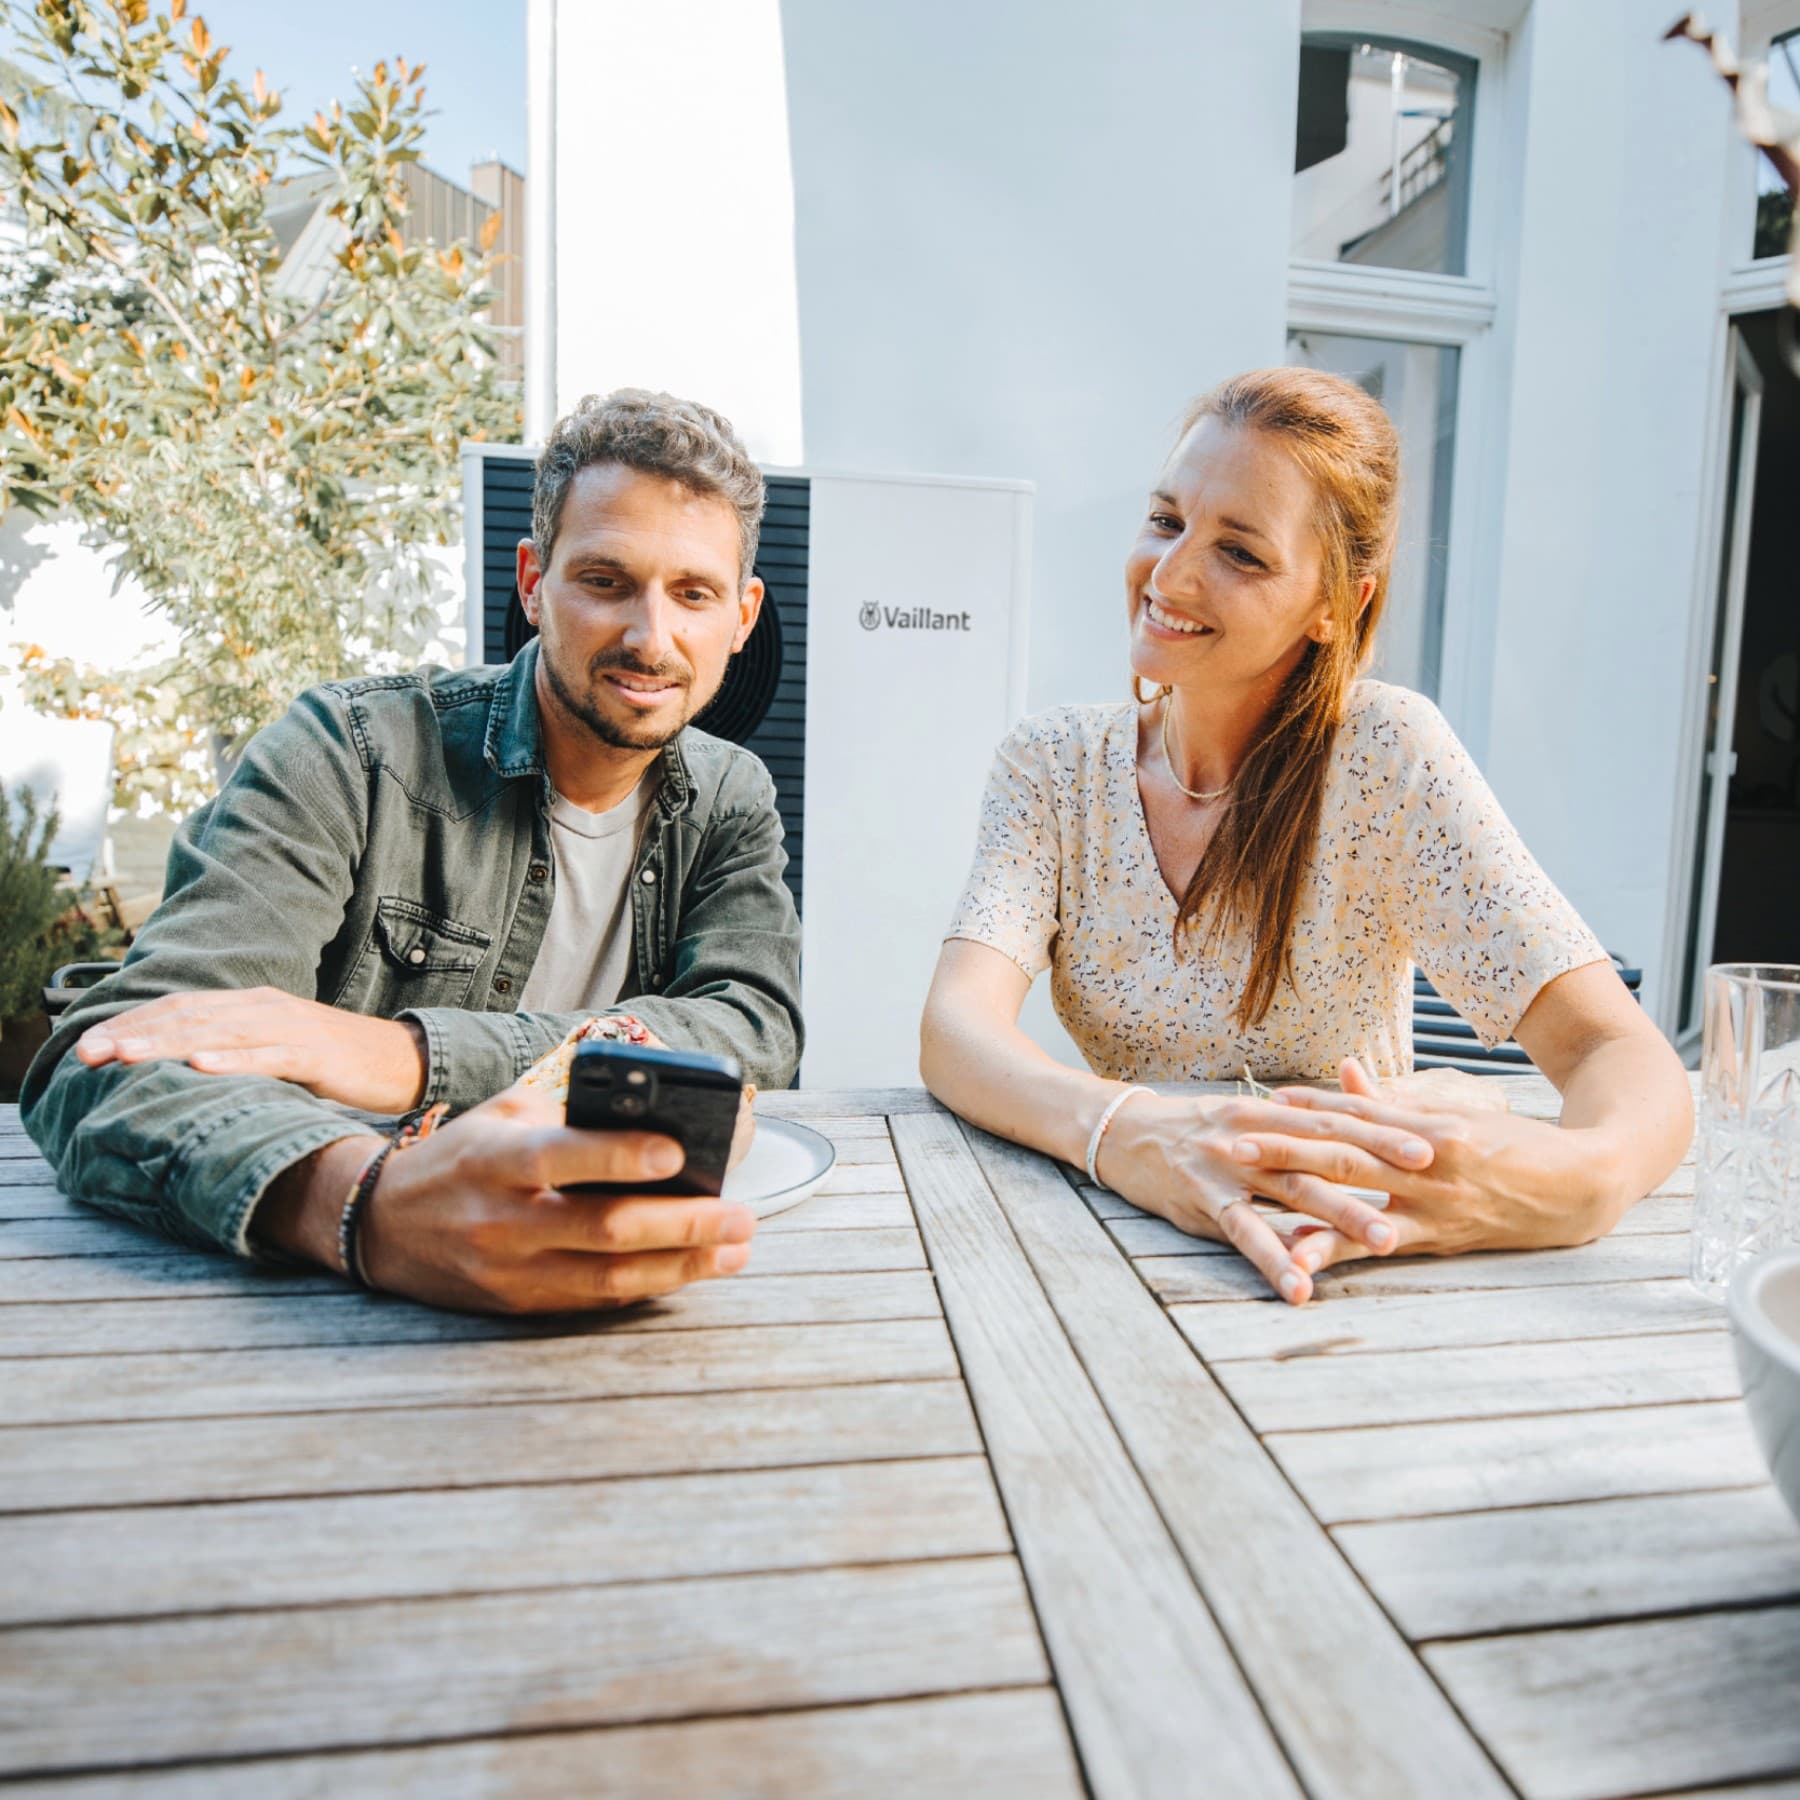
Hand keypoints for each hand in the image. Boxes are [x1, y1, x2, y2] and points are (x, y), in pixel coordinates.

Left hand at [74, 987, 426, 1113]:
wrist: (399, 1059)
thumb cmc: (334, 1061)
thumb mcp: (274, 1049)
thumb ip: (233, 1049)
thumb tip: (178, 1069)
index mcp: (251, 1004)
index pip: (180, 1009)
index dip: (132, 1023)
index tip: (87, 1043)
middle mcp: (263, 1007)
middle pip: (188, 1017)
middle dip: (135, 1035)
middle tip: (87, 1053)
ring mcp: (289, 1028)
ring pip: (219, 1033)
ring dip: (167, 1045)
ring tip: (126, 1057)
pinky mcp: (316, 1053)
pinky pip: (269, 1056)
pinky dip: (234, 1059)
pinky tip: (202, 1066)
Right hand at [259, 1084, 756, 1314]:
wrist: (381, 1226)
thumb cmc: (462, 1158)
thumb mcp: (502, 1118)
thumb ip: (568, 1115)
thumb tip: (655, 1111)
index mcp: (497, 1161)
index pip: (564, 1157)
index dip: (622, 1156)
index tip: (677, 1152)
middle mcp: (503, 1220)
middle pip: (605, 1228)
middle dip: (683, 1224)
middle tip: (741, 1216)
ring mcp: (511, 1271)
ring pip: (609, 1277)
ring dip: (682, 1265)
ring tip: (736, 1250)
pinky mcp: (519, 1305)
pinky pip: (595, 1301)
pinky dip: (650, 1286)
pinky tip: (693, 1271)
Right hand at [1097, 1090, 1440, 1304]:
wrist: (1121, 1133)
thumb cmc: (1191, 1133)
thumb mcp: (1243, 1123)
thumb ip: (1291, 1133)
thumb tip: (1347, 1139)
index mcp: (1269, 1113)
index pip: (1337, 1117)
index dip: (1385, 1126)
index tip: (1435, 1137)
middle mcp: (1256, 1134)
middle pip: (1327, 1148)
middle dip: (1381, 1163)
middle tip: (1434, 1177)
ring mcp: (1230, 1167)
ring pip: (1295, 1191)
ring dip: (1343, 1216)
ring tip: (1387, 1242)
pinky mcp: (1204, 1200)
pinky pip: (1245, 1235)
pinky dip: (1274, 1262)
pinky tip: (1300, 1288)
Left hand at [1248, 1059, 1601, 1281]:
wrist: (1586, 1185)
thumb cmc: (1514, 1144)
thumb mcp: (1456, 1113)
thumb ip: (1393, 1101)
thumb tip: (1345, 1071)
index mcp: (1428, 1125)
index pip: (1357, 1113)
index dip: (1308, 1107)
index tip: (1261, 1102)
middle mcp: (1427, 1162)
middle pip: (1344, 1152)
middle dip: (1287, 1149)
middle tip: (1234, 1144)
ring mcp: (1435, 1204)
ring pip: (1359, 1202)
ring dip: (1302, 1206)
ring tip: (1253, 1209)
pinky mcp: (1444, 1239)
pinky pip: (1382, 1244)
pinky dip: (1343, 1248)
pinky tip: (1305, 1256)